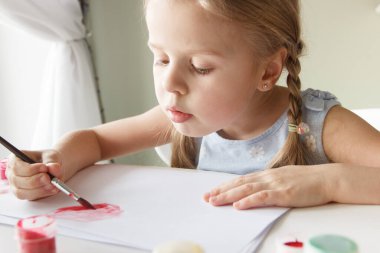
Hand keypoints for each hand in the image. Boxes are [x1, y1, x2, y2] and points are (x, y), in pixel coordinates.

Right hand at [6, 150, 62, 199]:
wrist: (53, 167)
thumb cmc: (48, 158)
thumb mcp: (52, 155)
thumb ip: (52, 161)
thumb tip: (53, 168)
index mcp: (14, 159)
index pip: (16, 167)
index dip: (30, 169)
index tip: (44, 168)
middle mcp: (12, 173)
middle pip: (17, 181)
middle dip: (35, 181)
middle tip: (50, 179)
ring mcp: (16, 185)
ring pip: (22, 192)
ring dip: (39, 190)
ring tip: (54, 184)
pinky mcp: (24, 194)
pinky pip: (30, 197)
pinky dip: (42, 194)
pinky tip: (53, 189)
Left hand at [203, 165, 333, 209]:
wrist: (327, 178)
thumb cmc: (307, 180)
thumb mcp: (284, 178)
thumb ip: (269, 182)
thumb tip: (255, 188)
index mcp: (267, 174)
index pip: (241, 180)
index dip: (225, 186)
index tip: (212, 191)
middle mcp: (267, 177)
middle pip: (239, 184)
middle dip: (221, 191)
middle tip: (206, 198)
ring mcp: (275, 184)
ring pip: (246, 190)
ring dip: (229, 196)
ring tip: (214, 201)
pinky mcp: (284, 194)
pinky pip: (263, 197)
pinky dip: (249, 201)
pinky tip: (239, 205)